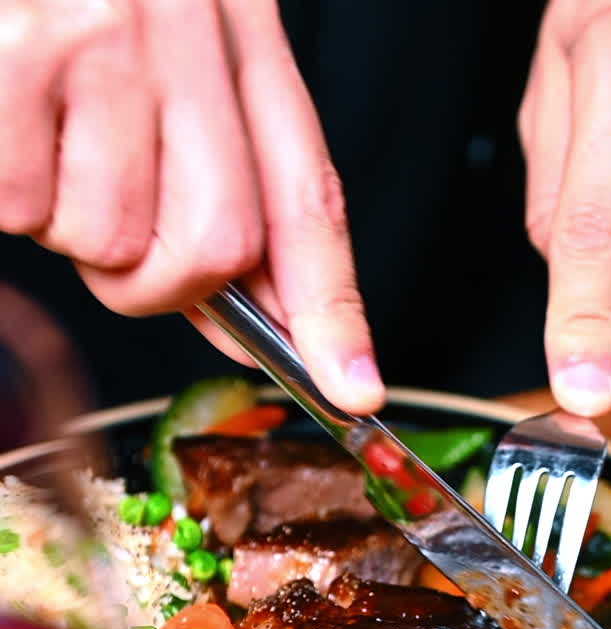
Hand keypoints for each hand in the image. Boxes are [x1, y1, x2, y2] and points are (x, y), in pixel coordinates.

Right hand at [0, 0, 383, 414]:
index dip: (333, 306)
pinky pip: (27, 206)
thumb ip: (214, 181)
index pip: (307, 193)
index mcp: (238, 22)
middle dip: (160, 281)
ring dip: (71, 226)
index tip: (354, 387)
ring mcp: (105, 33)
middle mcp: (186, 20)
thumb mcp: (163, 56)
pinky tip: (12, 131)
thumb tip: (243, 324)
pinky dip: (13, 200)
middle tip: (111, 232)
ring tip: (48, 147)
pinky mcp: (22, 50)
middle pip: (220, 244)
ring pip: (115, 239)